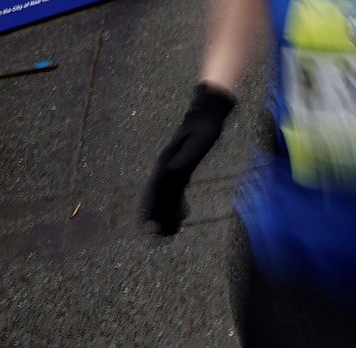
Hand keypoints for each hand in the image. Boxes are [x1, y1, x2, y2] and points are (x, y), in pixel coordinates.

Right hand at [142, 84, 234, 235]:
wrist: (206, 116)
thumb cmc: (203, 128)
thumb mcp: (197, 142)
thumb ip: (184, 159)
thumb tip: (170, 174)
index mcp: (165, 164)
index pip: (155, 192)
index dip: (151, 210)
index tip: (149, 228)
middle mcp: (165, 169)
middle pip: (157, 198)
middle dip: (156, 218)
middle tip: (158, 238)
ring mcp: (171, 170)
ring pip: (166, 197)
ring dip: (166, 215)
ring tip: (170, 233)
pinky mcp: (181, 171)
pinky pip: (176, 192)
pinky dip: (177, 205)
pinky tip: (184, 216)